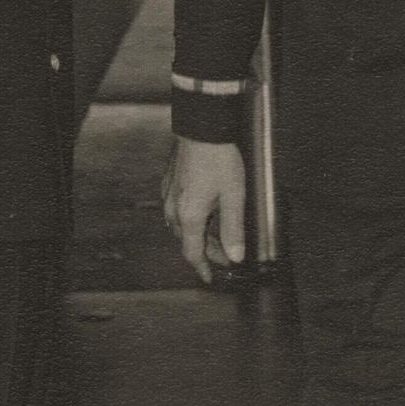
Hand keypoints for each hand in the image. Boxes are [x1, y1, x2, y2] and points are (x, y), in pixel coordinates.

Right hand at [162, 137, 246, 284]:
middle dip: (205, 250)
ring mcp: (169, 194)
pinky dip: (190, 218)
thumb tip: (235, 256)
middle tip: (225, 254)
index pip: (192, 252)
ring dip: (197, 234)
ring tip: (216, 234)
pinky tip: (202, 211)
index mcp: (189, 216)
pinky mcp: (169, 181)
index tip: (210, 278)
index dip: (203, 267)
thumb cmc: (219, 159)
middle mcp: (173, 208)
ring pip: (180, 225)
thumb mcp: (233, 196)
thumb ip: (233, 228)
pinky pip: (176, 209)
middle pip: (186, 240)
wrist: (201, 127)